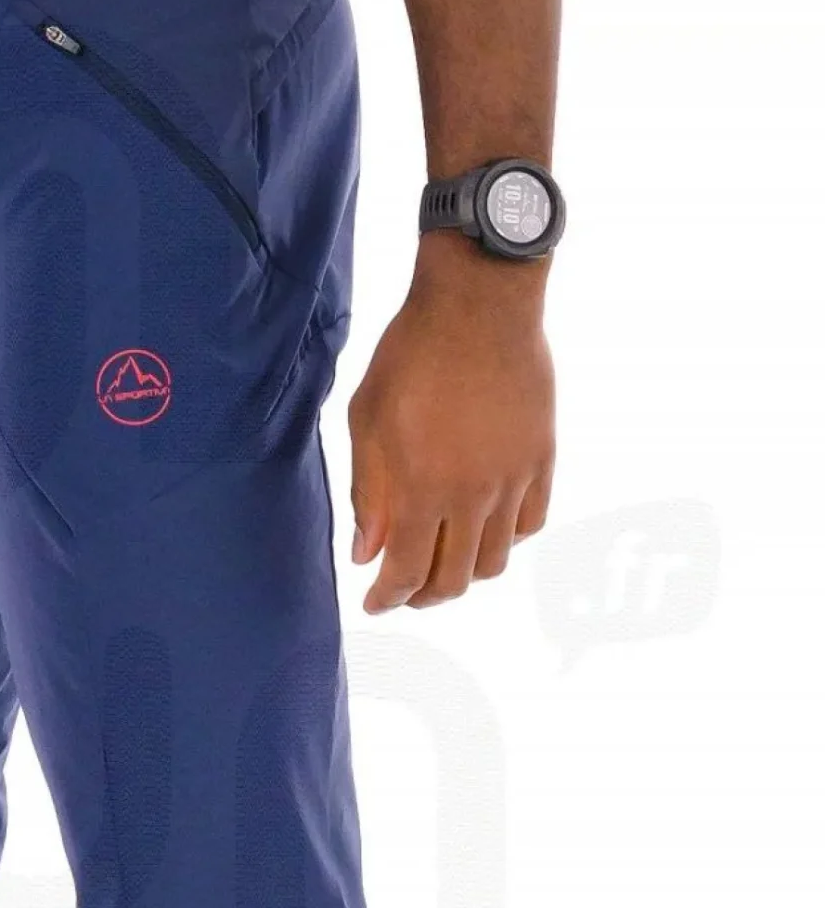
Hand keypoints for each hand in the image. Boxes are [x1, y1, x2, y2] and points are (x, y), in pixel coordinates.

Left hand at [347, 244, 553, 612]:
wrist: (480, 304)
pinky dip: (505, 541)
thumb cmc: (412, 355)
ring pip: (495, 561)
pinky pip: (530, 524)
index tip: (373, 604)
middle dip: (422, 597)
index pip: (405, 573)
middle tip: (404, 592)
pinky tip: (485, 529)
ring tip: (443, 562)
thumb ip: (367, 494)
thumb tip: (366, 554)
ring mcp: (513, 480)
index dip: (387, 599)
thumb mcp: (367, 422)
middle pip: (453, 580)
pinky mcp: (542, 459)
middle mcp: (472, 496)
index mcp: (421, 489)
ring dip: (465, 574)